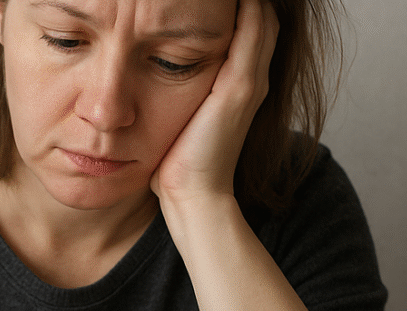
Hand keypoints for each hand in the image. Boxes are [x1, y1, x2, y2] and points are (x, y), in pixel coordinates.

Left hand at [151, 0, 278, 207]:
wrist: (192, 195)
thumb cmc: (177, 163)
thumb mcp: (176, 116)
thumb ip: (174, 92)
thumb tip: (145, 75)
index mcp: (239, 85)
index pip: (247, 30)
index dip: (234, 7)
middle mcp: (252, 79)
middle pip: (259, 18)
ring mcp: (251, 81)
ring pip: (261, 18)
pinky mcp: (242, 86)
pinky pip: (253, 31)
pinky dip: (247, 7)